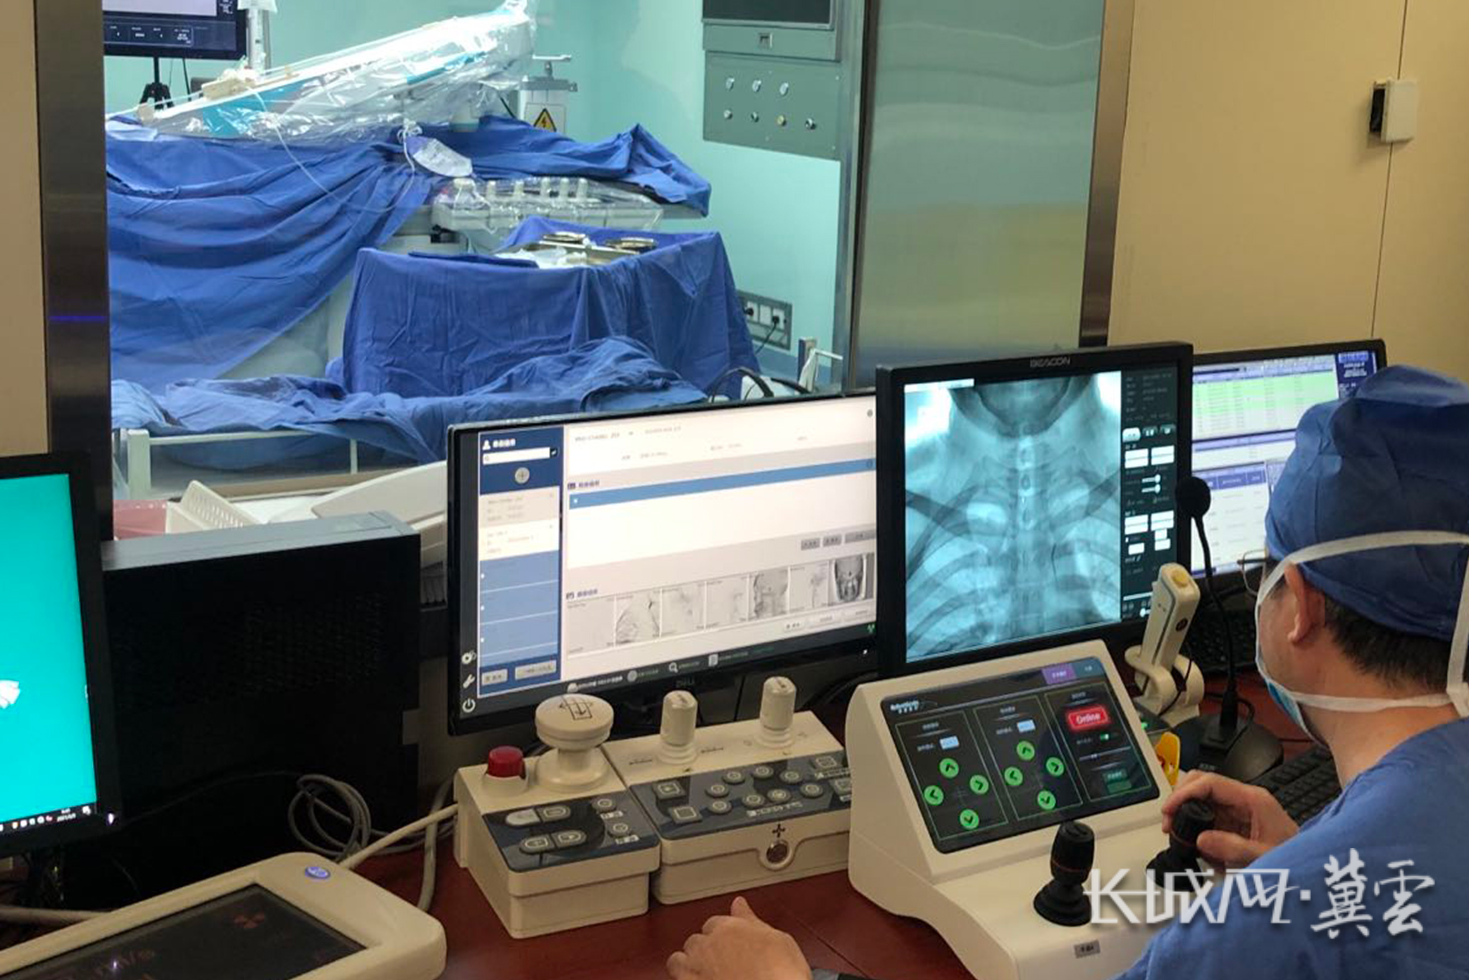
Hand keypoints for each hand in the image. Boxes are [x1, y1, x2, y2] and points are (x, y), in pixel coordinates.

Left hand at [667, 896, 812, 979]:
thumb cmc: (781, 974)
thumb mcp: (779, 939)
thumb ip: (753, 920)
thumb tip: (741, 905)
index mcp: (729, 927)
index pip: (715, 922)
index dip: (723, 933)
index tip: (729, 941)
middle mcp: (709, 945)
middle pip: (696, 940)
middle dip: (704, 948)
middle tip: (721, 960)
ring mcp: (697, 968)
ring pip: (678, 959)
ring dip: (686, 963)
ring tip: (701, 972)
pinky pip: (675, 976)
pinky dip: (682, 977)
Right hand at [1162, 771, 1298, 869]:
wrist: (1309, 868)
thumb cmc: (1294, 858)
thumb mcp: (1264, 857)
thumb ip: (1233, 849)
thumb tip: (1202, 840)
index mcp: (1253, 799)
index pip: (1210, 782)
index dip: (1184, 792)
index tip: (1169, 809)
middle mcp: (1243, 800)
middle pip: (1201, 783)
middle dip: (1180, 799)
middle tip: (1169, 822)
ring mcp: (1237, 810)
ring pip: (1200, 799)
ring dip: (1185, 815)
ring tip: (1180, 837)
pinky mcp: (1233, 823)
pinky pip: (1206, 817)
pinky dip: (1195, 830)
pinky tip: (1198, 847)